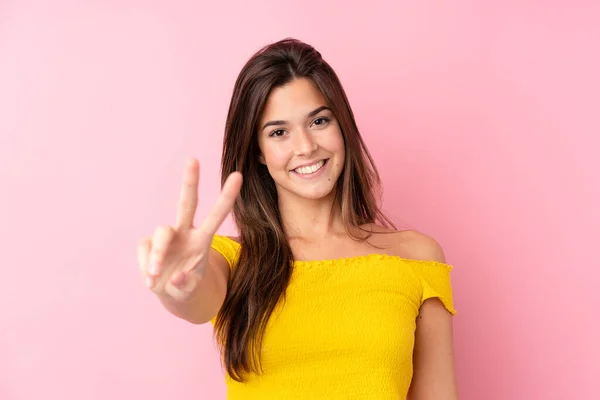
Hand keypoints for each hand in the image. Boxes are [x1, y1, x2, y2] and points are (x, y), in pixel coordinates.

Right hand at [137, 158, 241, 301]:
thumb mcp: (191, 290)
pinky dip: (147, 266)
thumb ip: (187, 285)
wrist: (169, 291)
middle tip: (193, 159)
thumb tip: (176, 277)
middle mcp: (185, 232)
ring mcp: (165, 236)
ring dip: (158, 255)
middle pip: (187, 203)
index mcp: (202, 239)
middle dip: (190, 181)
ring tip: (156, 276)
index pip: (216, 215)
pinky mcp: (147, 243)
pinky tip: (152, 279)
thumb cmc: (187, 285)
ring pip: (162, 232)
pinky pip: (145, 251)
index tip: (238, 175)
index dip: (226, 197)